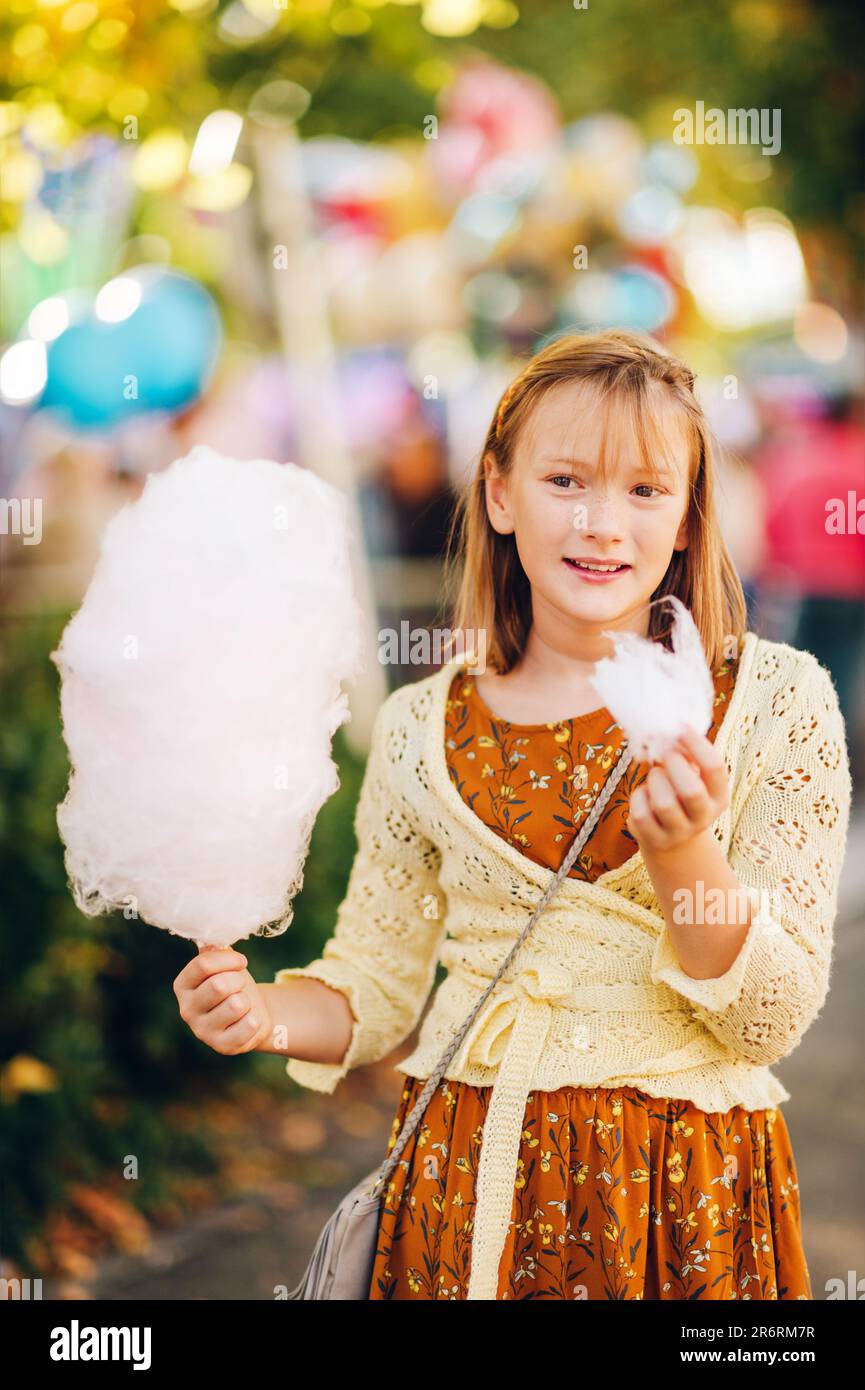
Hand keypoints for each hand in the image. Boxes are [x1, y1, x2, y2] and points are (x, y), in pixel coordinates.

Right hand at [173, 945, 273, 1055]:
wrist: (251, 1015)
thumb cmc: (235, 985)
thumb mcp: (223, 965)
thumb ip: (214, 950)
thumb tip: (211, 935)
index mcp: (182, 985)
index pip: (203, 964)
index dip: (229, 959)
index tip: (242, 961)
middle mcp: (186, 1009)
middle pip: (219, 985)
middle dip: (239, 981)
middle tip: (240, 986)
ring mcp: (203, 1031)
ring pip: (236, 1004)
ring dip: (248, 1000)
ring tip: (243, 1004)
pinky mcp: (222, 1046)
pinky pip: (249, 1024)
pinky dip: (255, 1019)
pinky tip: (248, 1021)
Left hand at [627, 726, 729, 857]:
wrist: (672, 837)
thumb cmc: (680, 793)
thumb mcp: (691, 776)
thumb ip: (686, 755)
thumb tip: (668, 729)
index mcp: (719, 797)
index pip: (714, 768)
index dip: (696, 744)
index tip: (680, 727)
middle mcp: (704, 817)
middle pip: (691, 791)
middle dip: (673, 765)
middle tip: (666, 755)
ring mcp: (680, 832)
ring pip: (664, 804)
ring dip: (654, 781)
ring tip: (655, 777)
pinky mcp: (655, 840)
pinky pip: (641, 814)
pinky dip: (638, 797)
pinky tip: (643, 795)